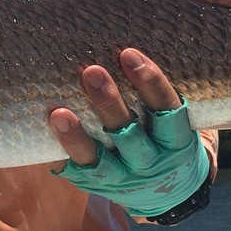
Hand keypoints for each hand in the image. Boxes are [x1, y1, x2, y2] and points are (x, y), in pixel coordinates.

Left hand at [49, 48, 209, 216]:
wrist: (169, 192)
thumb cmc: (165, 137)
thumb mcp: (175, 120)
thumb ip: (157, 90)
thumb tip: (125, 38)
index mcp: (177, 140)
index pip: (168, 109)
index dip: (151, 83)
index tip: (129, 54)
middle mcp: (152, 161)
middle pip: (131, 134)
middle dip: (109, 102)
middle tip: (90, 70)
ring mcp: (125, 177)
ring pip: (102, 158)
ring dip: (79, 135)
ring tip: (59, 113)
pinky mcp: (100, 186)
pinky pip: (81, 170)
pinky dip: (67, 150)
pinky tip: (53, 128)